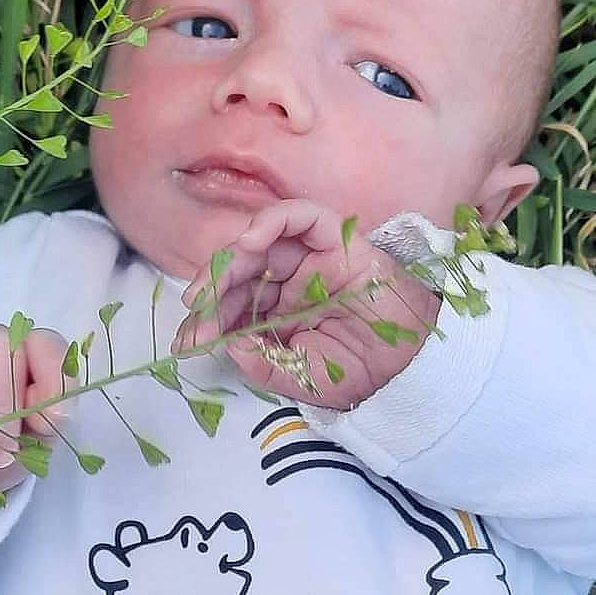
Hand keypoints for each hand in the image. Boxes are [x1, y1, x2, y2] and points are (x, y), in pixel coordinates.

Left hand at [170, 200, 442, 410]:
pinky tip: (250, 242)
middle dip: (212, 290)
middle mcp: (291, 281)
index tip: (187, 342)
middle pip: (241, 270)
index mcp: (278, 313)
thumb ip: (261, 362)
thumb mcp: (297, 378)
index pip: (233, 304)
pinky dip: (272, 220)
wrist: (408, 370)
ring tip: (212, 285)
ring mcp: (313, 259)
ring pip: (262, 240)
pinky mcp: (337, 241)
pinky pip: (302, 216)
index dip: (207, 319)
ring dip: (230, 257)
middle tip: (194, 312)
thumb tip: (227, 342)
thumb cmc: (358, 374)